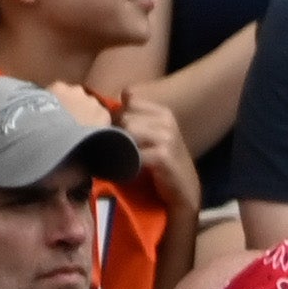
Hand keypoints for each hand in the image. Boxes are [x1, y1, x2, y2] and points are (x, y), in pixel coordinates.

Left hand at [112, 94, 200, 221]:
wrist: (184, 191)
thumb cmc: (163, 165)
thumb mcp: (153, 137)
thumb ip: (135, 121)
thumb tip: (103, 111)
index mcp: (163, 112)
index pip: (130, 97)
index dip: (118, 113)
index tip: (118, 132)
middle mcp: (166, 121)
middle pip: (124, 115)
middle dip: (116, 133)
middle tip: (116, 150)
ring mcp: (167, 137)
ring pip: (128, 130)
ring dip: (119, 147)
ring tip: (119, 160)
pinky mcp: (163, 156)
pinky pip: (133, 152)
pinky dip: (124, 162)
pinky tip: (126, 170)